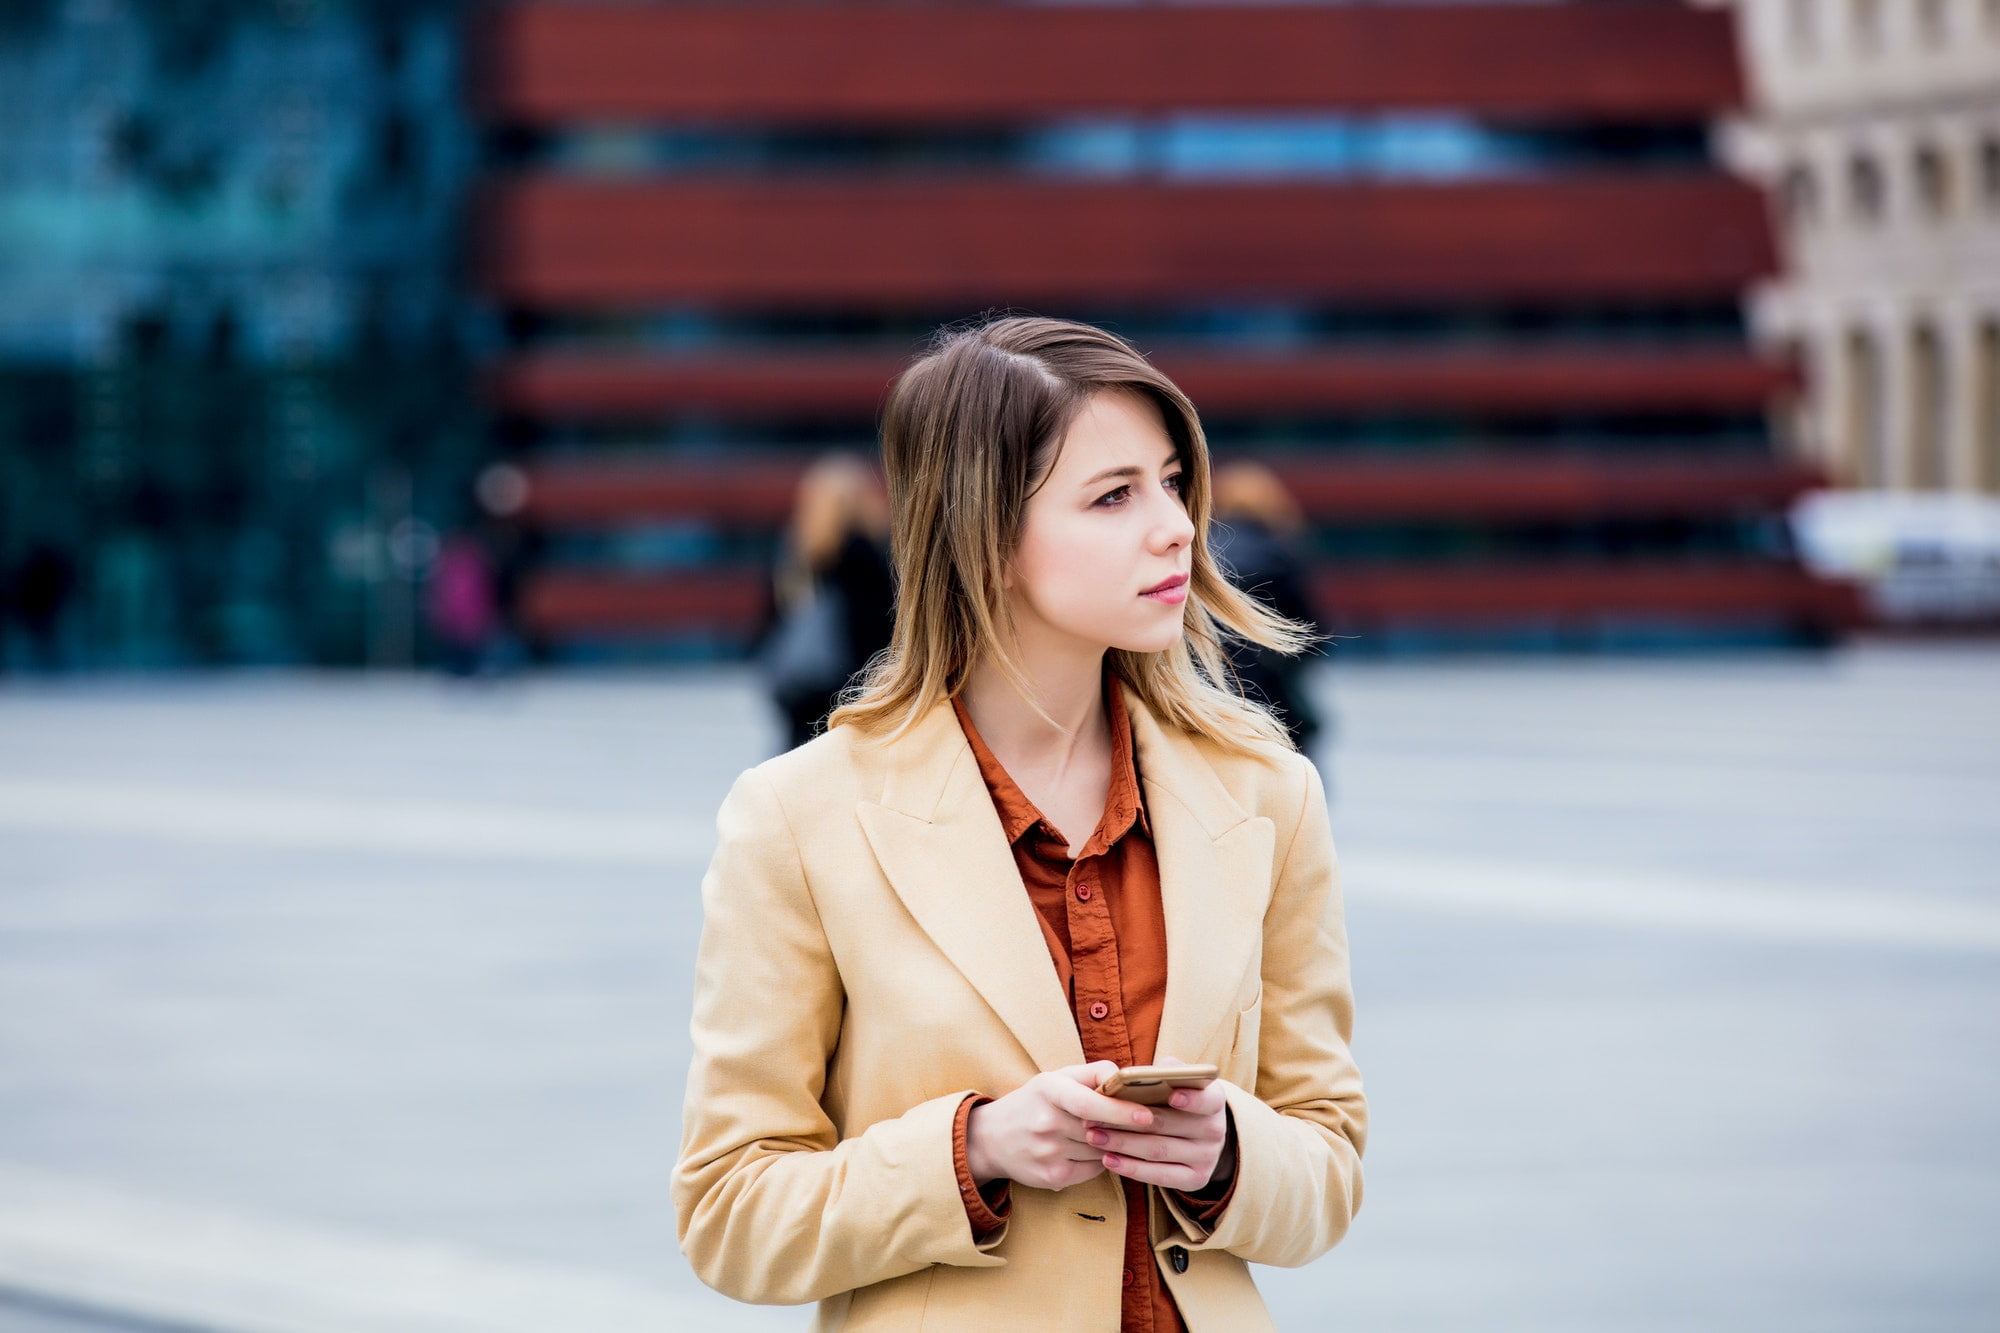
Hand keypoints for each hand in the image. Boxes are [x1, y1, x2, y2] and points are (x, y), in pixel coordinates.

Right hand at [966, 1061, 1156, 1191]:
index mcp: (1048, 1090)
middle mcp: (1046, 1122)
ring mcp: (1048, 1153)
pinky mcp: (1053, 1177)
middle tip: (1153, 1127)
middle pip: (1100, 1130)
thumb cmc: (1035, 1102)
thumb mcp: (1055, 1078)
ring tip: (1121, 1135)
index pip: (1088, 1103)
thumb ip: (1092, 1074)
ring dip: (1116, 1145)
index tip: (1147, 1114)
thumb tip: (1127, 1079)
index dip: (1120, 1110)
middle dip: (1128, 1130)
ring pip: (1101, 1151)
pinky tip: (1096, 1151)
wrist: (992, 1139)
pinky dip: (1102, 1161)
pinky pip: (1094, 1170)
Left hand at [1086, 1059, 1233, 1192]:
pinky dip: (1131, 1168)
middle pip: (1170, 1125)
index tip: (1172, 1095)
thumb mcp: (1179, 1082)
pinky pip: (1160, 1176)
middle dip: (1131, 1120)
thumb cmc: (1176, 1100)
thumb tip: (1143, 1073)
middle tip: (1098, 1116)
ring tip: (1094, 1136)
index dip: (1192, 1098)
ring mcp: (1206, 1157)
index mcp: (1214, 1101)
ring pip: (1159, 1150)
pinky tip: (1108, 1160)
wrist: (1199, 1137)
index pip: (1208, 1099)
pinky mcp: (1195, 1179)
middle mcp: (1215, 1131)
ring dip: (1123, 1144)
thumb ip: (1165, 1073)